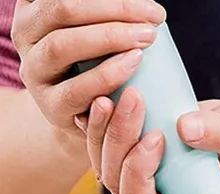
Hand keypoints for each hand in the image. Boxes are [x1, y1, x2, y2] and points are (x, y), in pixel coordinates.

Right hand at [11, 0, 165, 133]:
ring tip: (147, 37)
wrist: (89, 115)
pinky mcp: (51, 105)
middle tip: (153, 17)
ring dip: (109, 38)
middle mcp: (25, 33)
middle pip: (62, 9)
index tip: (145, 0)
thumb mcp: (96, 31)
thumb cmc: (98, 63)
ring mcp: (34, 70)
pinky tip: (133, 63)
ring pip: (62, 45)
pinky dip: (107, 75)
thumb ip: (104, 15)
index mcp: (34, 7)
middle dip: (114, 9)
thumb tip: (144, 2)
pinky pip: (75, 89)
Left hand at [86, 97, 219, 193]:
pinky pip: (101, 141)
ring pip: (103, 159)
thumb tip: (185, 128)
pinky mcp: (129, 152)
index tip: (158, 138)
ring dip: (104, 127)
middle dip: (120, 139)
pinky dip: (97, 119)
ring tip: (114, 94)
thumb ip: (214, 134)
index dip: (139, 175)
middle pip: (115, 179)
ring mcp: (136, 176)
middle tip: (135, 101)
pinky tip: (100, 94)